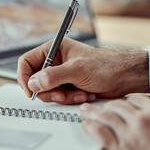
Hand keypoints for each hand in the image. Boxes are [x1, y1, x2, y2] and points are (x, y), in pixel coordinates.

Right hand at [17, 38, 148, 103]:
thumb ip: (53, 76)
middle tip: (62, 94)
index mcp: (54, 50)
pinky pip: (60, 97)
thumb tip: (34, 83)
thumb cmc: (106, 66)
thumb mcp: (77, 70)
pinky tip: (85, 94)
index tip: (30, 91)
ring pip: (48, 92)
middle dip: (50, 91)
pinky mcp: (69, 87)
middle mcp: (56, 62)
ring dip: (64, 97)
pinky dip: (72, 99)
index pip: (27, 62)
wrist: (124, 77)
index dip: (25, 77)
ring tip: (80, 93)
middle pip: (36, 81)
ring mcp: (62, 76)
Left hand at [79, 96, 149, 149]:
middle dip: (108, 105)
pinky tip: (86, 125)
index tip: (121, 103)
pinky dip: (91, 127)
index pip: (136, 100)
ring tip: (86, 110)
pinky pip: (100, 134)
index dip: (126, 101)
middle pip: (118, 106)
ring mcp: (128, 135)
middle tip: (101, 105)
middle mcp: (141, 120)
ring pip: (106, 117)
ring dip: (93, 112)